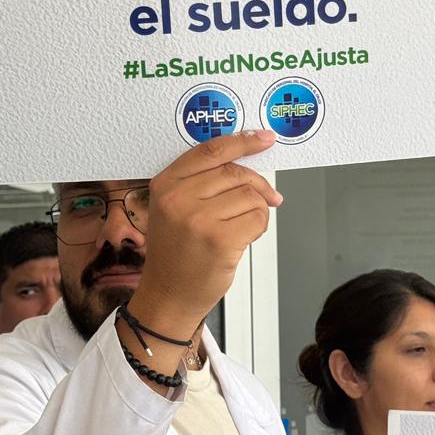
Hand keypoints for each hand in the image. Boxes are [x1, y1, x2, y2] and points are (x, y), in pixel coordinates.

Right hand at [129, 130, 280, 339]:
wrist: (168, 295)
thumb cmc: (176, 252)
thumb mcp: (174, 209)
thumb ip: (202, 182)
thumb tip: (248, 163)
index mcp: (165, 184)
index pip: (210, 151)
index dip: (243, 141)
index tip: (264, 138)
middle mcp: (178, 199)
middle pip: (235, 173)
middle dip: (258, 185)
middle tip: (269, 197)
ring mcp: (198, 220)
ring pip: (250, 196)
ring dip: (257, 210)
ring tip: (242, 227)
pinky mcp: (219, 240)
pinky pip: (257, 219)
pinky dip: (259, 227)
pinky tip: (244, 238)